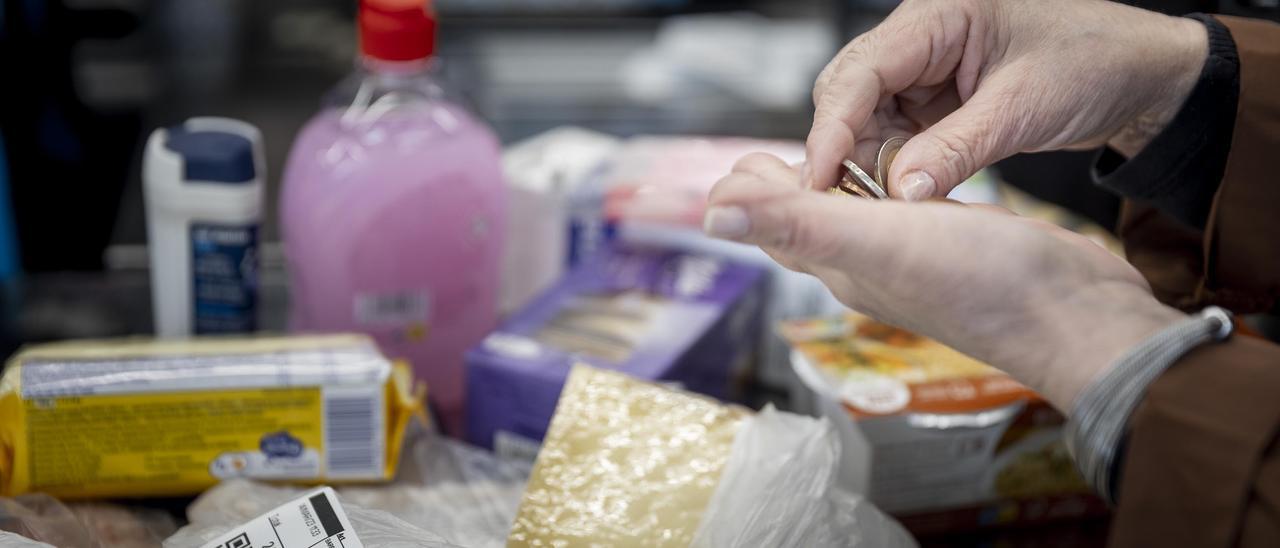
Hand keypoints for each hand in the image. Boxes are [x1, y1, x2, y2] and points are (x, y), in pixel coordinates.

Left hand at [706, 153, 1184, 410]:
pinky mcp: (950, 241)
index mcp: (835, 264)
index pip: (771, 222)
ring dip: (838, 178)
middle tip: (794, 139)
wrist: (1072, 314)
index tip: (758, 150)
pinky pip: (901, 207)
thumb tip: (712, 213)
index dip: (756, 184)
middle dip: (791, 177)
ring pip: (852, 211)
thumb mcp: (876, 240)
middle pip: (806, 215)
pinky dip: (887, 182)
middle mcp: (865, 263)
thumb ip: (796, 222)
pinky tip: (898, 168)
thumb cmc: (981, 283)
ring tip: (835, 143)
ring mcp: (908, 254)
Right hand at [805, 0, 1207, 199]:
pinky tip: (903, 193)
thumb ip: (957, 150)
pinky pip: (893, 136)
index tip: (819, 176)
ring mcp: (922, 71)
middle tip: (845, 201)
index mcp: (938, 15)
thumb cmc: (1095, 62)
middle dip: (843, 147)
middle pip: (848, 92)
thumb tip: (900, 193)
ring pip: (864, 119)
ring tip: (884, 204)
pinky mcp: (932, 101)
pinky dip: (893, 167)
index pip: (861, 70)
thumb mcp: (1024, 109)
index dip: (832, 126)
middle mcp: (919, 38)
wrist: (1140, 74)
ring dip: (868, 163)